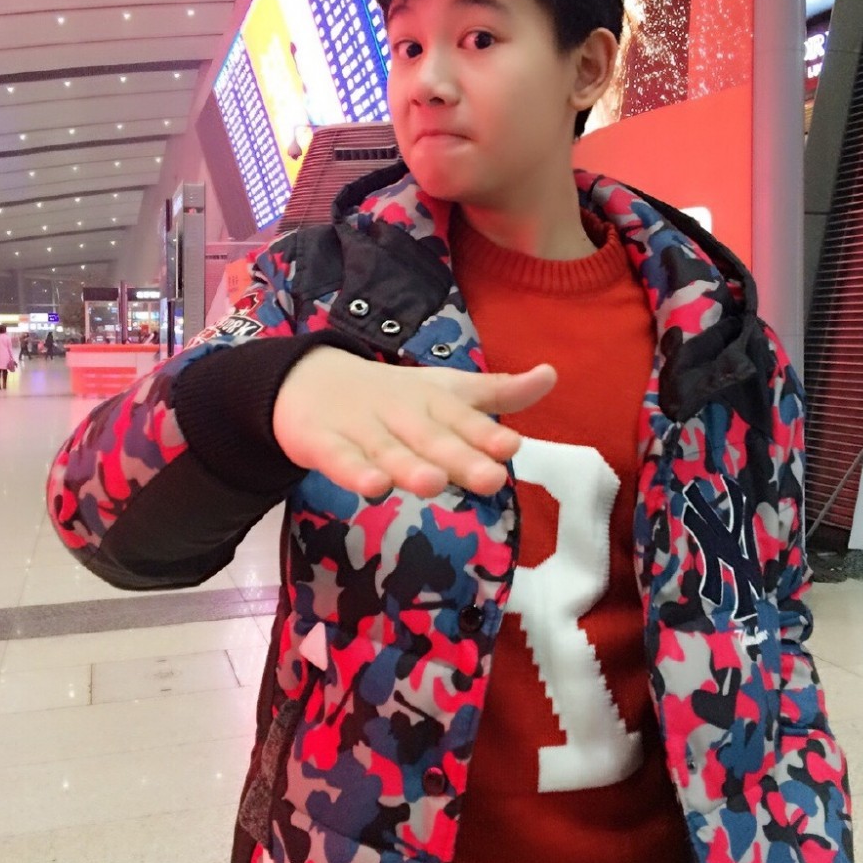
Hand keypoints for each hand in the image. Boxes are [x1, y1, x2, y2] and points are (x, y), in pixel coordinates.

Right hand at [272, 347, 555, 498]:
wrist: (309, 382)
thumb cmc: (395, 397)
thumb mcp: (447, 392)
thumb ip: (499, 393)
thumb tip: (552, 375)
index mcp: (433, 401)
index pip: (461, 418)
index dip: (485, 433)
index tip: (512, 447)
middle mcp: (401, 413)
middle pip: (431, 438)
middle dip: (459, 457)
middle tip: (490, 478)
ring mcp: (361, 429)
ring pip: (388, 451)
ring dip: (409, 467)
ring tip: (432, 484)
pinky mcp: (324, 444)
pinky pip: (340, 460)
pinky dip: (353, 472)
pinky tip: (371, 487)